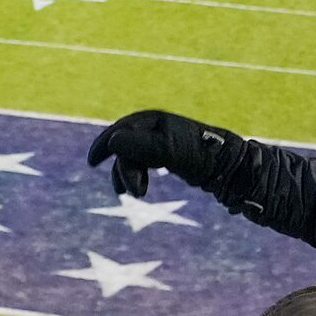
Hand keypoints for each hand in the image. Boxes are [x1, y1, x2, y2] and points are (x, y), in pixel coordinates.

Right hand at [87, 109, 234, 198]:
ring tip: (137, 194)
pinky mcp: (166, 154)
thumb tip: (112, 141)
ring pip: (132, 157)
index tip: (91, 163)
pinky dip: (135, 175)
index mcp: (152, 121)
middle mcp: (153, 128)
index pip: (120, 130)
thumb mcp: (167, 149)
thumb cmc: (197, 153)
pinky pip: (141, 163)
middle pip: (124, 146)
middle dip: (121, 169)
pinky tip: (138, 189)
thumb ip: (140, 145)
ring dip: (128, 175)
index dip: (103, 144)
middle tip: (123, 192)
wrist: (224, 164)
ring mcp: (159, 141)